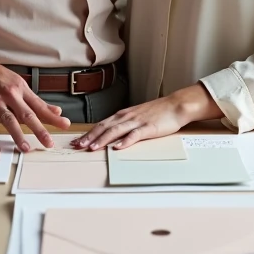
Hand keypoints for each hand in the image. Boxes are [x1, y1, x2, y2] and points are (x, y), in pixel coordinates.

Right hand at [0, 57, 70, 151]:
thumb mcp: (19, 83)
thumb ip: (37, 101)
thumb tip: (56, 111)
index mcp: (19, 90)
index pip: (39, 106)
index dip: (52, 117)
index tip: (65, 125)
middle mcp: (8, 96)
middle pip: (26, 115)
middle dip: (39, 129)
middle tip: (48, 142)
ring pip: (7, 120)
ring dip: (17, 135)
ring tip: (25, 147)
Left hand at [72, 84, 222, 150]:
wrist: (176, 105)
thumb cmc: (158, 112)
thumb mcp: (137, 116)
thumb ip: (124, 125)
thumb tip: (111, 136)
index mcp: (123, 115)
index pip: (101, 124)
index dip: (88, 133)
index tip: (77, 141)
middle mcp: (126, 117)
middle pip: (104, 127)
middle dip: (90, 137)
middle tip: (77, 146)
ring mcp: (137, 121)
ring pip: (116, 131)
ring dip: (102, 140)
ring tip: (92, 148)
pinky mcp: (148, 127)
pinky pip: (135, 135)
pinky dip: (125, 141)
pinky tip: (118, 147)